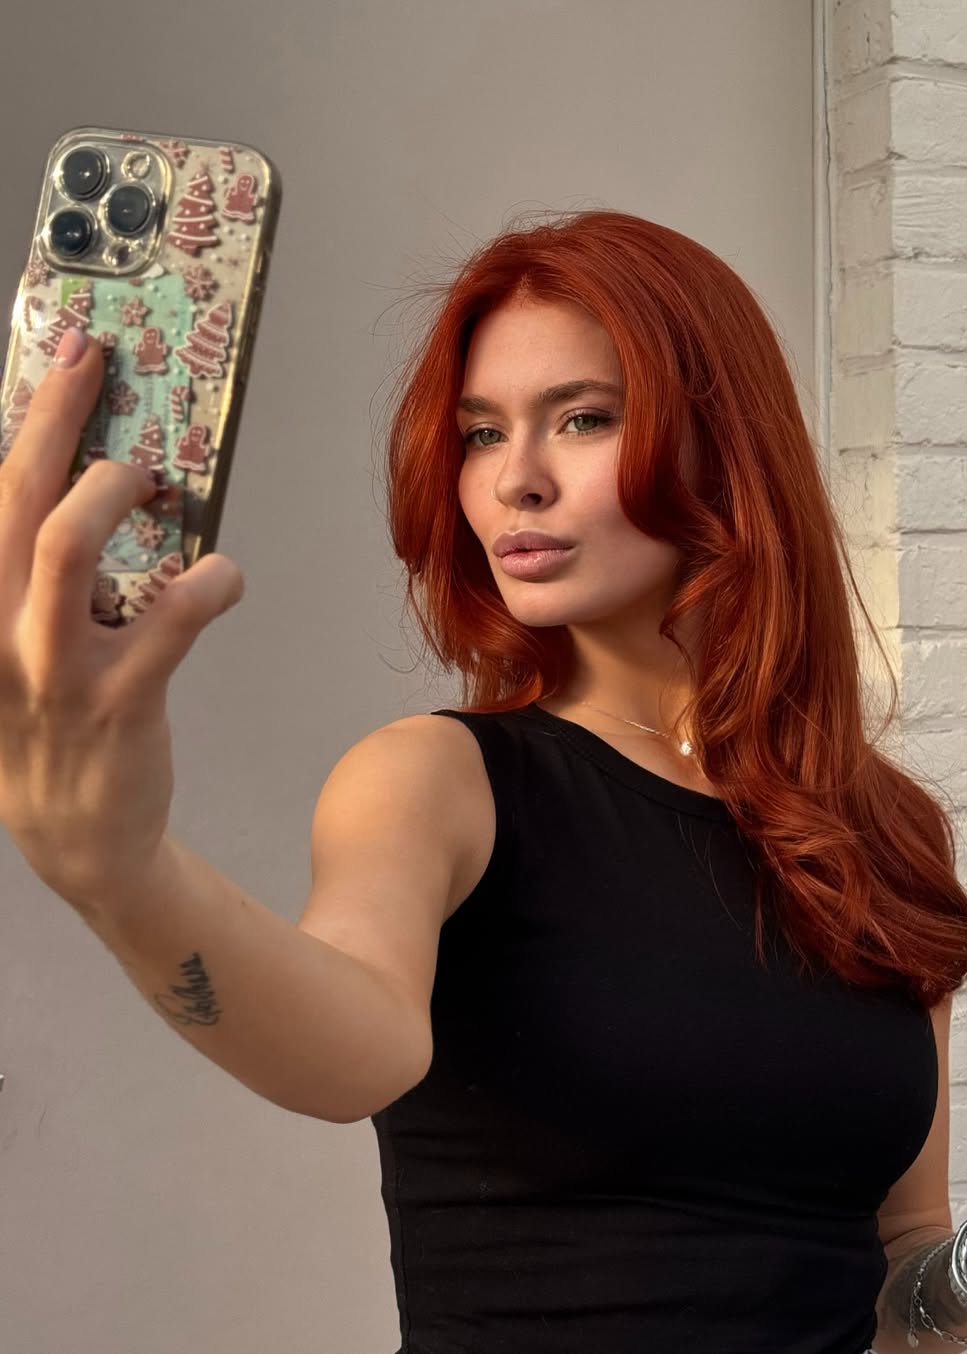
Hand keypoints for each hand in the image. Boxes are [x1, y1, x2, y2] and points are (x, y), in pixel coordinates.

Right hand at [0, 329, 242, 909]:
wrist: (79, 842)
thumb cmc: (56, 727)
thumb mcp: (18, 649)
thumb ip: (37, 578)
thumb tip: (98, 484)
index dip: (28, 417)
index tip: (62, 356)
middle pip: (14, 498)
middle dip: (54, 414)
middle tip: (97, 360)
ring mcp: (52, 666)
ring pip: (65, 546)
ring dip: (111, 492)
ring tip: (148, 479)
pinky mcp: (118, 699)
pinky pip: (170, 620)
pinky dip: (210, 583)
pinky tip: (225, 576)